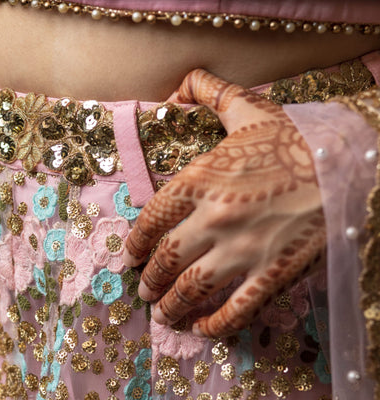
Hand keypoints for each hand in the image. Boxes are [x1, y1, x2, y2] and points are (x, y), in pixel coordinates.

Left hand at [122, 69, 324, 336]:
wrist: (348, 160)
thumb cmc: (294, 136)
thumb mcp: (247, 108)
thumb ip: (210, 92)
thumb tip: (181, 84)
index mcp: (200, 180)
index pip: (151, 220)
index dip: (136, 243)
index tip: (130, 256)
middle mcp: (214, 218)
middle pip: (167, 260)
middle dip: (150, 280)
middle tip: (143, 290)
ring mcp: (243, 248)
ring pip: (194, 288)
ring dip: (172, 306)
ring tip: (163, 315)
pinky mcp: (273, 270)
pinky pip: (238, 307)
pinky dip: (217, 323)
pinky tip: (204, 329)